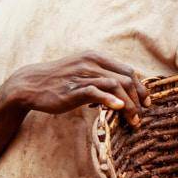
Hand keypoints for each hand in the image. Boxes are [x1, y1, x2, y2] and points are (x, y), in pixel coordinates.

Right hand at [2, 54, 147, 122]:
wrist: (31, 84)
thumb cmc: (59, 81)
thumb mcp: (82, 73)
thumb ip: (100, 78)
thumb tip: (120, 93)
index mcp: (96, 57)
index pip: (128, 70)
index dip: (141, 87)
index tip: (146, 102)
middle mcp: (91, 63)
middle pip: (126, 78)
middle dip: (138, 98)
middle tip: (142, 115)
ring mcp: (82, 75)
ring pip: (115, 86)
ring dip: (129, 104)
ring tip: (133, 120)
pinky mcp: (73, 88)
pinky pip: (96, 92)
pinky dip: (110, 99)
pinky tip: (118, 108)